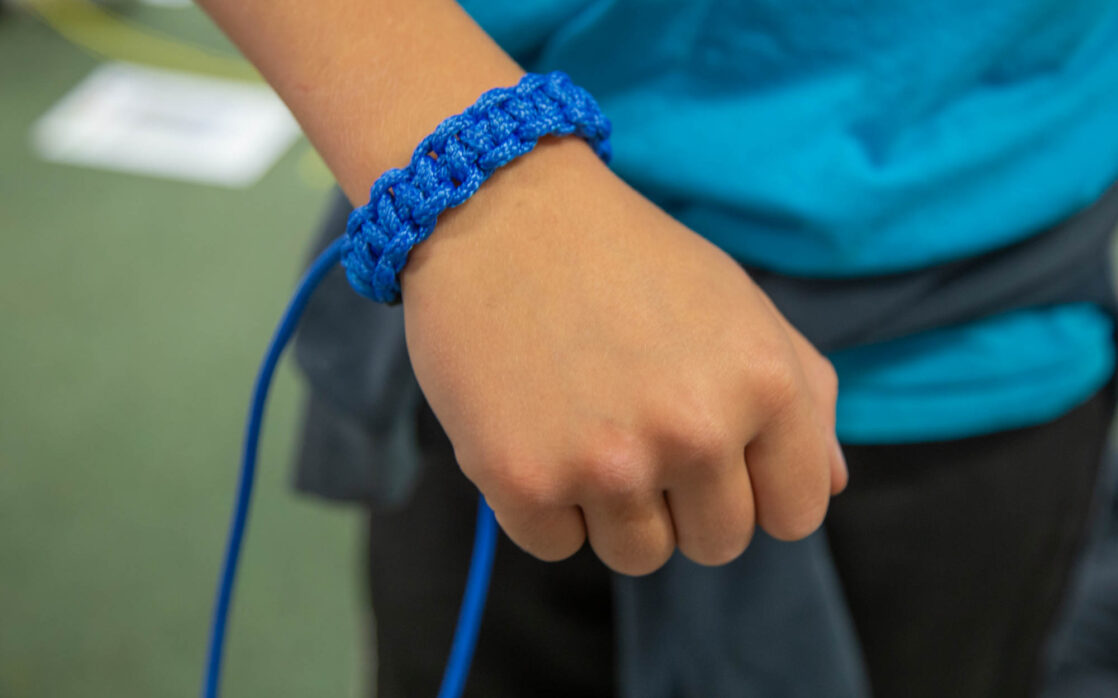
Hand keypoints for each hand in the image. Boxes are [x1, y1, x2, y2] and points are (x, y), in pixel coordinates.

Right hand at [401, 138, 846, 575]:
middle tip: (637, 423)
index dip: (755, 490)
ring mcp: (607, 463)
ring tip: (585, 423)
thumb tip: (829, 487)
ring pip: (637, 556)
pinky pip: (555, 545)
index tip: (714, 454)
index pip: (793, 515)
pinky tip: (535, 429)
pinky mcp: (523, 481)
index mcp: (764, 385)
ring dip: (614, 508)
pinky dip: (543, 503)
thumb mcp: (740, 305)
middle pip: (717, 545)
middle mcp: (695, 432)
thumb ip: (804, 395)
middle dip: (685, 501)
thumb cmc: (628, 259)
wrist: (500, 211)